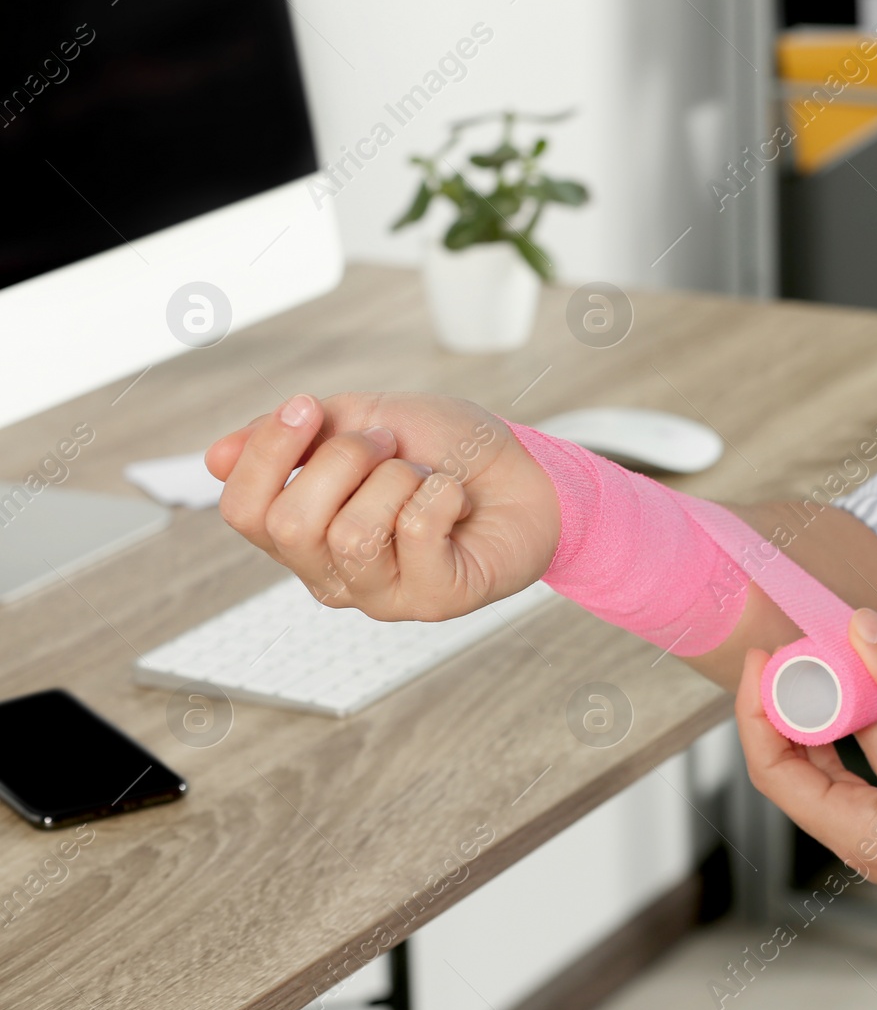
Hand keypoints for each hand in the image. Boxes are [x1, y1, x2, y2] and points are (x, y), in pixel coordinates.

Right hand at [205, 392, 559, 621]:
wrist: (528, 470)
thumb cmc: (447, 449)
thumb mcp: (364, 417)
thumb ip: (295, 436)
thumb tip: (215, 458)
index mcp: (303, 533)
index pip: (242, 510)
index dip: (267, 452)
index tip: (308, 408)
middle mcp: (332, 574)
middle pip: (291, 524)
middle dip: (344, 460)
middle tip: (389, 446)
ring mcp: (383, 594)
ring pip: (353, 534)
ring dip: (397, 479)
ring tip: (424, 475)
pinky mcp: (435, 601)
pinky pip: (415, 535)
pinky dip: (440, 495)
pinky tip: (454, 500)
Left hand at [734, 608, 876, 928]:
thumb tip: (862, 627)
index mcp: (859, 834)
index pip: (774, 773)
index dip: (757, 713)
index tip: (763, 661)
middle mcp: (868, 841)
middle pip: (803, 772)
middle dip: (794, 710)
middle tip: (797, 655)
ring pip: (845, 772)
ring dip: (837, 720)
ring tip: (836, 665)